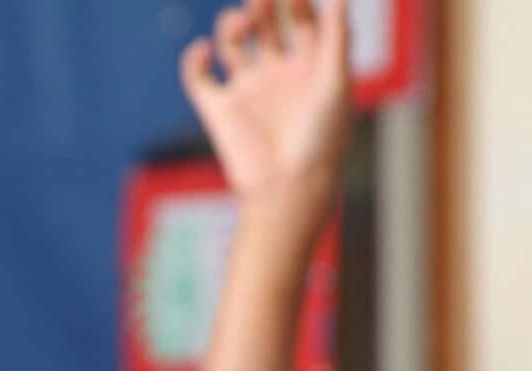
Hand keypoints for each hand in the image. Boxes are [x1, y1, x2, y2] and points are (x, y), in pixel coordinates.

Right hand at [181, 0, 352, 227]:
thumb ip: (337, 37)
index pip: (304, 21)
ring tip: (239, 23)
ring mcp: (247, 92)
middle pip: (268, 26)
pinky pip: (198, 77)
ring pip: (233, 44)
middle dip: (263, 5)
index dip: (298, 0)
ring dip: (231, 25)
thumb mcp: (335, 83)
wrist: (286, 190)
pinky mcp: (219, 110)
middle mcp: (278, 76)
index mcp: (310, 70)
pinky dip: (194, 59)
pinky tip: (204, 49)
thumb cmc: (320, 142)